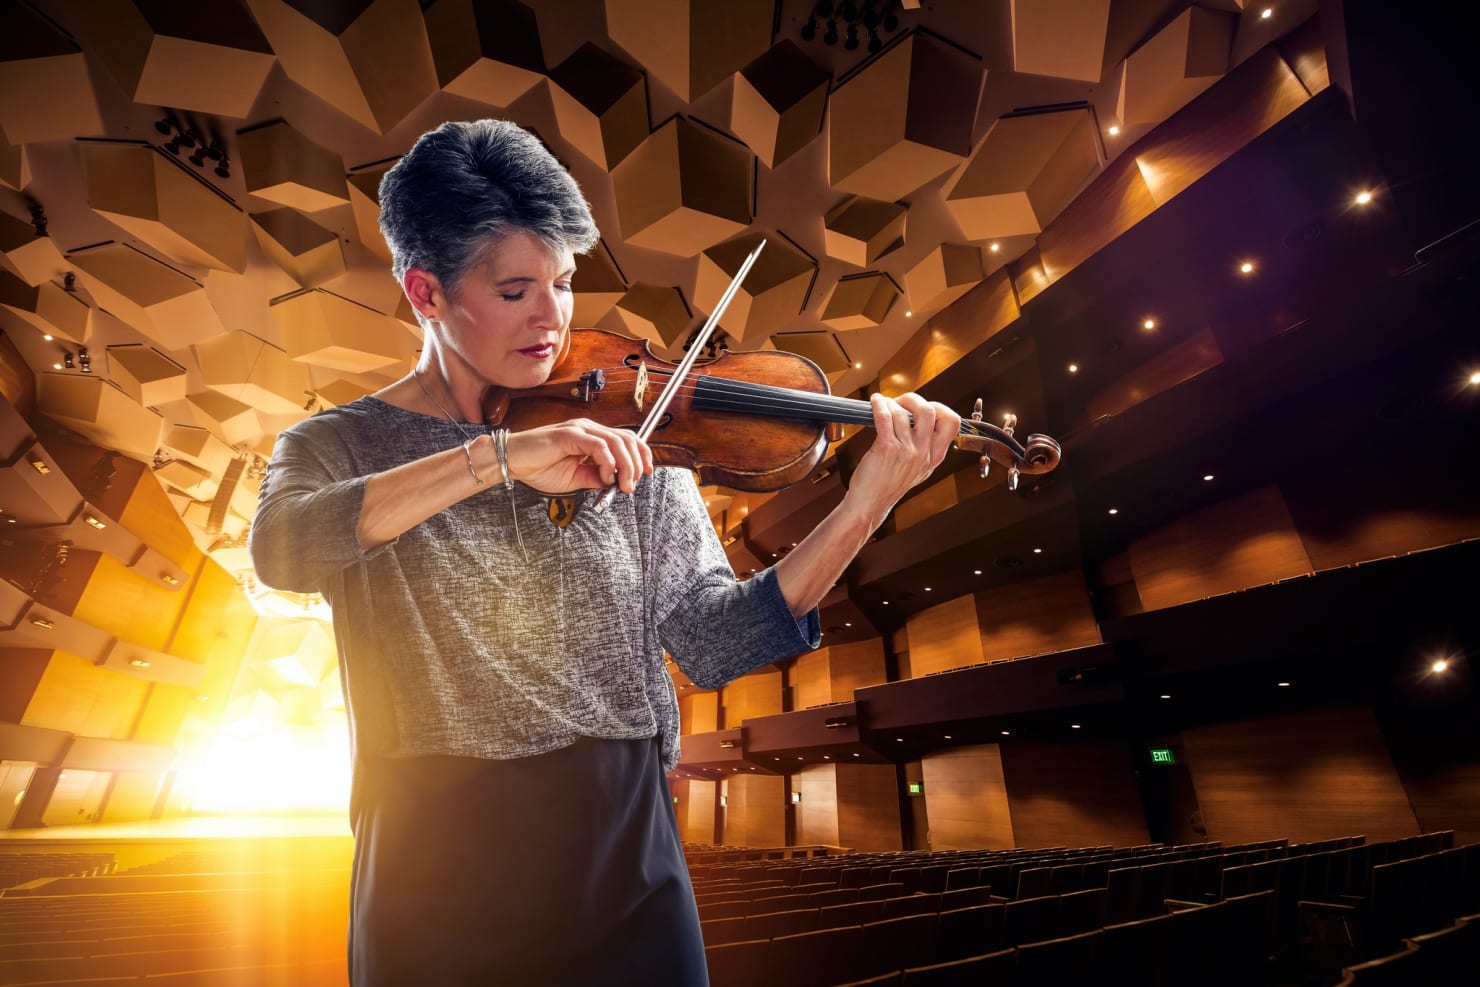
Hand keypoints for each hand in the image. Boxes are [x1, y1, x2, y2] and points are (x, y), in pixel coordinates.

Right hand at [504, 418, 653, 494]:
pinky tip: (605, 476)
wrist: (511, 461)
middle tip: (631, 486)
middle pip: (627, 439)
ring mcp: (580, 429)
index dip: (642, 454)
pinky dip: (607, 463)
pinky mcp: (570, 434)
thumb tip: (616, 483)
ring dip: (625, 466)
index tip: (647, 473)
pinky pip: (598, 446)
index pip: (626, 439)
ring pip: (616, 442)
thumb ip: (596, 478)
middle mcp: (589, 429)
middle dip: (636, 464)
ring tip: (622, 485)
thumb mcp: (576, 479)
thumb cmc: (539, 467)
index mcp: (592, 436)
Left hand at [846, 393, 960, 523]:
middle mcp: (924, 453)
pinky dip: (878, 405)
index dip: (939, 408)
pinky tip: (875, 402)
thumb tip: (921, 419)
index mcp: (935, 457)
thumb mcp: (918, 470)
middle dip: (912, 399)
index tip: (922, 407)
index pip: (952, 422)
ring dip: (890, 403)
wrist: (870, 504)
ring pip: (902, 412)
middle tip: (900, 402)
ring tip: (882, 405)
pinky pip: (885, 417)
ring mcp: (907, 451)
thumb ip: (926, 448)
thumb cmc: (888, 485)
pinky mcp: (887, 449)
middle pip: (929, 410)